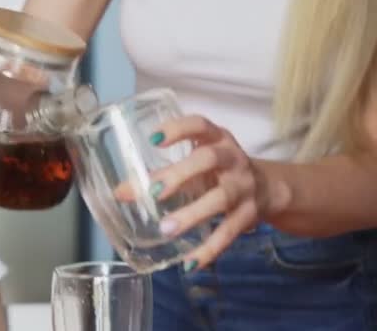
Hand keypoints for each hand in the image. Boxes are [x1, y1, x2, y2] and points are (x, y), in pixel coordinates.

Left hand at [147, 115, 268, 269]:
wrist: (267, 189)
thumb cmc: (217, 172)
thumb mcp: (194, 165)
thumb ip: (160, 175)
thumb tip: (120, 193)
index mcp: (217, 138)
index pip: (199, 125)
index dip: (178, 129)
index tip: (154, 139)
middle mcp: (232, 158)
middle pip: (209, 159)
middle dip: (181, 174)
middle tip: (155, 192)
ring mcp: (243, 186)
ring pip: (221, 198)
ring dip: (193, 213)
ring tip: (166, 229)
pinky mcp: (249, 214)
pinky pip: (230, 232)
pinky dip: (210, 248)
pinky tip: (190, 262)